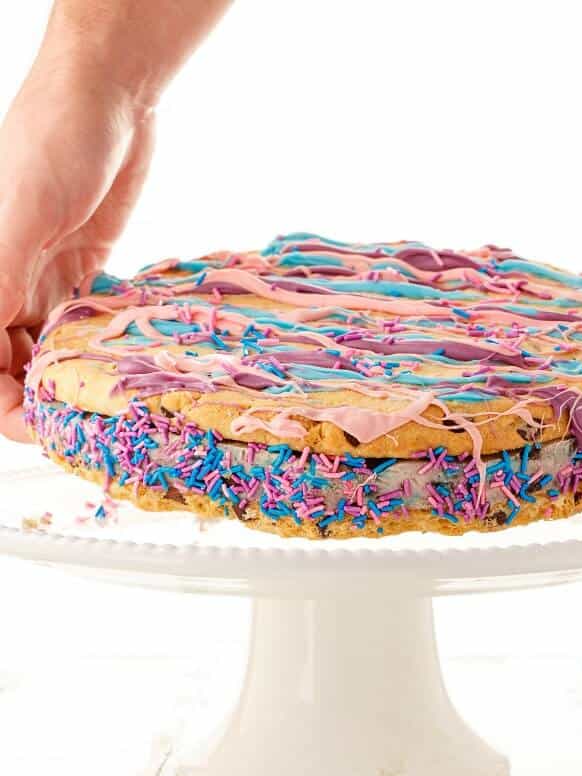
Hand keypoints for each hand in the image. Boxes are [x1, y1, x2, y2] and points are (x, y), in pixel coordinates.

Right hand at [0, 54, 153, 439]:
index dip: (5, 403)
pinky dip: (99, 343)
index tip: (42, 427)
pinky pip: (85, 322)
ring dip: (74, 375)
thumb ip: (1, 281)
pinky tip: (123, 360)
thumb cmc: (52, 139)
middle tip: (88, 419)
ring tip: (110, 399)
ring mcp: (46, 277)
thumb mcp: (23, 214)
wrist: (107, 94)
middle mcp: (7, 283)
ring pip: (50, 347)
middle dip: (44, 398)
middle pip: (14, 363)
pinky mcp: (85, 268)